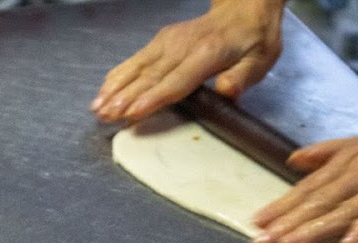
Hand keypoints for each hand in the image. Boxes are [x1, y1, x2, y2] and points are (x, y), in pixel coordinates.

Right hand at [92, 0, 285, 121]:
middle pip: (150, 76)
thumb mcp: (260, 60)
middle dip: (125, 98)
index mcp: (207, 53)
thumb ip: (242, 78)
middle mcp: (182, 45)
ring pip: (137, 68)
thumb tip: (226, 92)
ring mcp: (168, 41)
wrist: (243, 9)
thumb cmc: (253, 40)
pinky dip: (118, 75)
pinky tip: (104, 89)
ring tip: (97, 108)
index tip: (133, 114)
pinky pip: (135, 60)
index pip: (176, 81)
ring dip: (115, 88)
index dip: (153, 99)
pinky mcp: (161, 42)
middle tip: (106, 117)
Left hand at [251, 128, 357, 242]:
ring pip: (346, 208)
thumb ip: (332, 152)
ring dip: (317, 229)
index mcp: (355, 154)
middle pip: (322, 198)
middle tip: (263, 241)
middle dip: (290, 221)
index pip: (312, 184)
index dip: (284, 204)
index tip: (258, 223)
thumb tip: (294, 161)